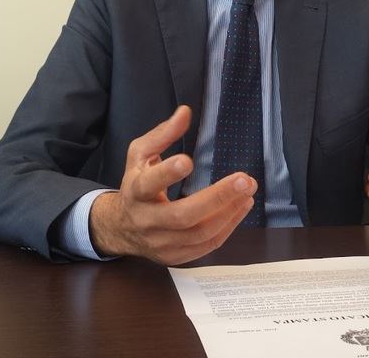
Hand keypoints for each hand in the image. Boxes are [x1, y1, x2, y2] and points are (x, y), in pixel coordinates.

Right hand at [89, 105, 257, 264]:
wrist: (121, 227)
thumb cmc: (135, 183)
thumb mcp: (140, 154)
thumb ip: (162, 134)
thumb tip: (185, 112)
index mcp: (135, 192)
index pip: (148, 184)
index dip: (167, 174)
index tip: (188, 161)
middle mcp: (147, 221)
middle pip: (182, 215)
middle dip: (216, 198)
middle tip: (243, 180)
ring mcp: (162, 243)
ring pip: (199, 234)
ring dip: (228, 213)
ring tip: (247, 192)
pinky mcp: (175, 256)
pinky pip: (206, 246)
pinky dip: (227, 227)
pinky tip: (241, 208)